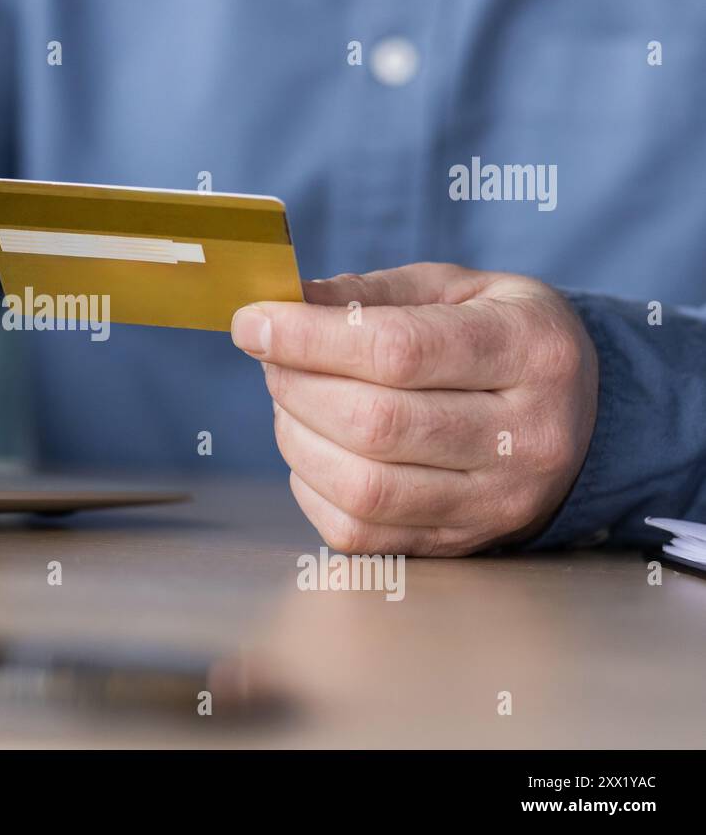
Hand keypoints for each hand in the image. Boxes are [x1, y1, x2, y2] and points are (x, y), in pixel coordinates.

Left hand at [230, 263, 598, 556]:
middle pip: (374, 423)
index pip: (399, 349)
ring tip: (290, 400)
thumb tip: (284, 303)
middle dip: (295, 385)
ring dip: (296, 438)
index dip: (308, 337)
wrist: (583, 419)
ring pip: (362, 487)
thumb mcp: (457, 289)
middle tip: (270, 357)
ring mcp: (497, 503)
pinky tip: (313, 448)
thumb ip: (371, 293)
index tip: (251, 322)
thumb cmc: (502, 338)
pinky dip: (311, 488)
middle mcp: (526, 437)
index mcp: (530, 352)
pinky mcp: (461, 545)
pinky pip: (359, 532)